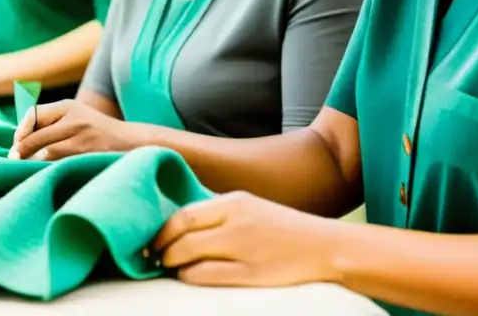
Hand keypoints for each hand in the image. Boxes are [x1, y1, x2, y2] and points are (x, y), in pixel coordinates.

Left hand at [9, 99, 131, 160]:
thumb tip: (18, 141)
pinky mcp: (88, 155)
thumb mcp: (75, 117)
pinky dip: (48, 168)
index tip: (16, 143)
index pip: (33, 114)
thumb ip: (51, 123)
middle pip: (37, 134)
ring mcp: (82, 138)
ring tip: (25, 167)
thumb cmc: (96, 131)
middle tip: (13, 159)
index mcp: (68, 106)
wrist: (130, 141)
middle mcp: (74, 119)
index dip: (20, 130)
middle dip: (21, 149)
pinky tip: (44, 172)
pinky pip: (60, 163)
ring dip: (32, 161)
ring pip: (47, 151)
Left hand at [152, 191, 338, 285]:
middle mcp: (237, 222)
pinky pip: (206, 276)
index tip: (153, 238)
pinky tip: (189, 277)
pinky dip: (189, 277)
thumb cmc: (282, 227)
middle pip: (182, 234)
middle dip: (161, 248)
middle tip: (154, 256)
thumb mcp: (250, 206)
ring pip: (189, 257)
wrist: (324, 246)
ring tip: (170, 267)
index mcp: (235, 201)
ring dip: (173, 264)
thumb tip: (179, 222)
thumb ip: (218, 211)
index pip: (184, 213)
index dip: (162, 229)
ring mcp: (244, 248)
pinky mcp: (252, 274)